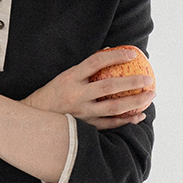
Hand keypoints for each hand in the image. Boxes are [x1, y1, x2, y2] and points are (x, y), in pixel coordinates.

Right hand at [26, 47, 155, 129]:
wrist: (33, 118)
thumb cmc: (51, 95)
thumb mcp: (64, 77)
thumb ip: (85, 70)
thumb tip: (109, 54)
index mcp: (70, 78)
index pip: (96, 62)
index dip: (115, 56)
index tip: (132, 54)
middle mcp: (76, 95)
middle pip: (110, 87)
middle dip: (133, 83)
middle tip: (149, 79)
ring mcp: (81, 113)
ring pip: (113, 108)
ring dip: (135, 103)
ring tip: (150, 96)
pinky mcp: (84, 127)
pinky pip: (109, 124)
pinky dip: (125, 121)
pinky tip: (138, 116)